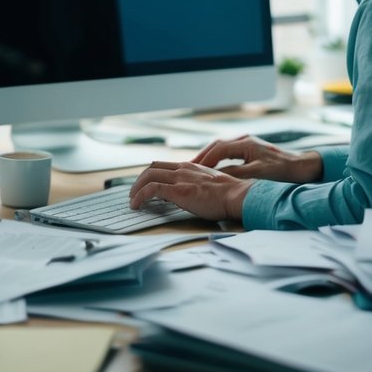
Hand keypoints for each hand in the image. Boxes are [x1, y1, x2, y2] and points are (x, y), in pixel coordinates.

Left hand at [128, 161, 252, 221]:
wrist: (238, 196)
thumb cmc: (229, 194)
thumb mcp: (211, 183)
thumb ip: (197, 184)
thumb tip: (187, 194)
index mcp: (190, 167)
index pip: (163, 165)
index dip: (150, 174)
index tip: (145, 185)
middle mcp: (183, 169)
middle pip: (152, 168)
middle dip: (139, 180)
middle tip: (134, 193)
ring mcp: (180, 179)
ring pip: (148, 176)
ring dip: (136, 188)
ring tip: (132, 201)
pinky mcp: (178, 191)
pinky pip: (151, 190)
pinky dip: (140, 196)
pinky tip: (136, 206)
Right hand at [192, 136, 322, 183]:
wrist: (304, 168)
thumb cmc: (284, 172)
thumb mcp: (258, 174)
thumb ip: (236, 174)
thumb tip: (214, 177)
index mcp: (246, 144)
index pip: (217, 150)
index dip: (203, 160)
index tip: (190, 170)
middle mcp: (245, 141)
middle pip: (216, 146)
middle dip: (201, 157)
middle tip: (186, 168)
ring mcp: (249, 145)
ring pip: (222, 149)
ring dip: (209, 158)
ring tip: (196, 169)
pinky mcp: (252, 152)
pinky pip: (229, 154)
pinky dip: (218, 161)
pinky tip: (214, 170)